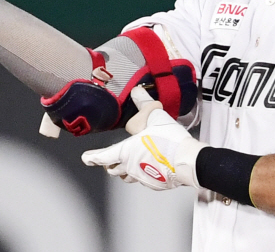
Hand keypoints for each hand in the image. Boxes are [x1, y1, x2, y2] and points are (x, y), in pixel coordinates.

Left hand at [81, 86, 206, 190]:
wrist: (187, 160)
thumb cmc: (168, 140)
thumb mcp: (154, 115)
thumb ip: (143, 103)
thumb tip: (136, 91)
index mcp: (126, 151)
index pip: (103, 156)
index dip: (93, 157)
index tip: (86, 158)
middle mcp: (131, 167)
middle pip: (113, 169)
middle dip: (110, 165)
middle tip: (109, 161)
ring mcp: (143, 177)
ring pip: (128, 176)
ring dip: (126, 170)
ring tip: (131, 163)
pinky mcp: (156, 184)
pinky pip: (145, 179)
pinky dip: (145, 173)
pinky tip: (152, 166)